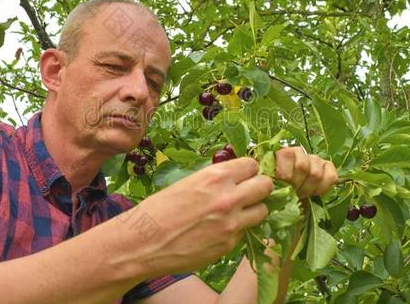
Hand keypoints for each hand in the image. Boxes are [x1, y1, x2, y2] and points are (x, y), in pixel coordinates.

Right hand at [130, 157, 273, 275]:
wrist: (143, 242)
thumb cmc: (159, 209)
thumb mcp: (189, 183)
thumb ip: (215, 180)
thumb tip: (234, 178)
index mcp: (216, 176)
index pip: (252, 165)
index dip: (248, 170)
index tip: (244, 175)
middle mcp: (229, 198)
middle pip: (266, 186)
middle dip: (259, 187)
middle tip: (249, 192)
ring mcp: (232, 224)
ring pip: (263, 211)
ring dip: (253, 209)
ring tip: (237, 211)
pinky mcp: (229, 245)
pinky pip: (246, 231)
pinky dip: (238, 229)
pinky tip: (220, 229)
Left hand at [274, 147, 337, 197]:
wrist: (288, 193)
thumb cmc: (276, 188)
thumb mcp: (268, 183)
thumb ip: (267, 178)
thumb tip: (271, 181)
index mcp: (280, 152)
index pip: (287, 154)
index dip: (284, 173)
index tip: (281, 185)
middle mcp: (298, 152)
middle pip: (303, 166)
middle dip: (296, 185)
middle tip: (291, 193)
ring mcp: (314, 158)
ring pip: (316, 173)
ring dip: (308, 189)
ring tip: (300, 194)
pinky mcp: (327, 167)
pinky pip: (331, 176)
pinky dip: (323, 187)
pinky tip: (314, 192)